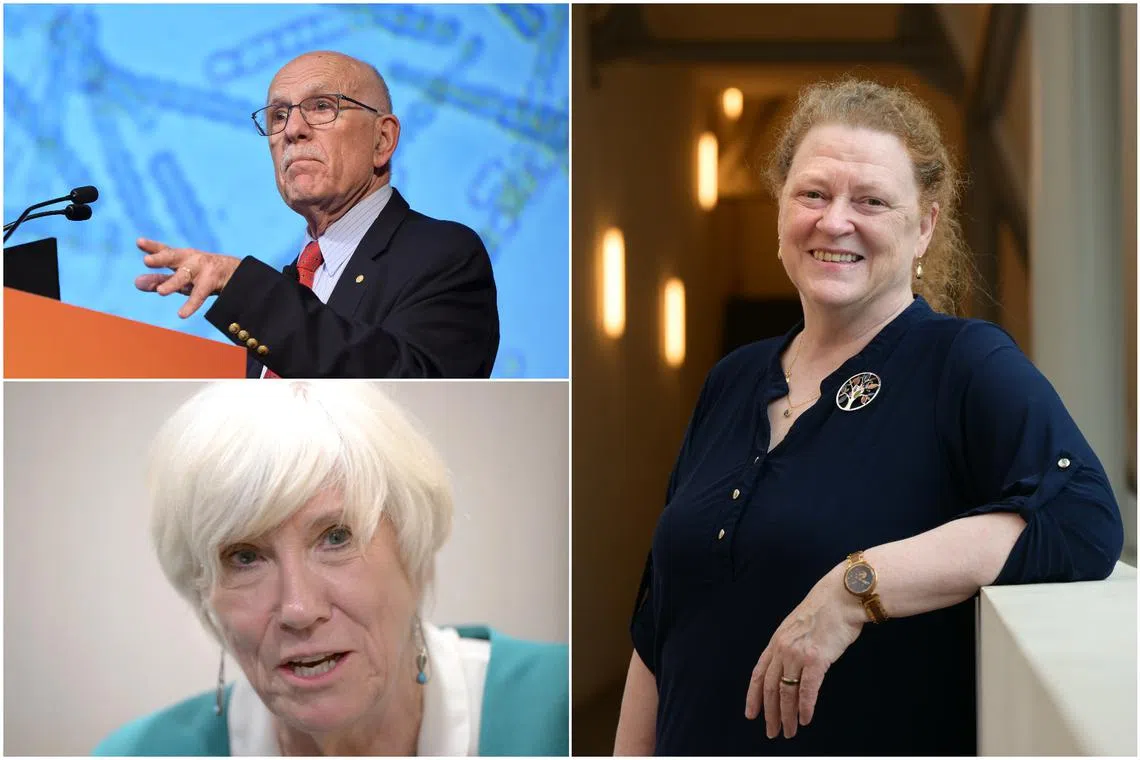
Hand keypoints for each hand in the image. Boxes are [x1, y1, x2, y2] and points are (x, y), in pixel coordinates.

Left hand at [134, 238, 241, 317]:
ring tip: (161, 292)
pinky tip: (181, 314)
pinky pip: (200, 294)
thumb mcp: (181, 278)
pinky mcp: (213, 282)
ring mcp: (203, 270)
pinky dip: (191, 304)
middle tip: (147, 261)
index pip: (165, 251)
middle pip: (174, 257)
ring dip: (173, 282)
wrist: (238, 276)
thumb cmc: (204, 276)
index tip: (139, 242)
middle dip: (161, 258)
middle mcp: (191, 260)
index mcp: (183, 257)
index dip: (152, 247)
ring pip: (185, 276)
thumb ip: (159, 280)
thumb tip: (136, 283)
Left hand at [744, 564, 864, 738]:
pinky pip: (806, 690)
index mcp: (776, 641)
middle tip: (771, 731)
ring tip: (788, 731)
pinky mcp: (816, 659)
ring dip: (786, 715)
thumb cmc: (825, 611)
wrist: (842, 597)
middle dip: (769, 713)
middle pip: (769, 687)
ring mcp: (798, 654)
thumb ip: (789, 645)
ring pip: (786, 692)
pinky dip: (804, 708)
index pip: (758, 673)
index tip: (751, 714)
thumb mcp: (797, 626)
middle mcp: (782, 648)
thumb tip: (788, 666)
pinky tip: (804, 720)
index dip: (753, 696)